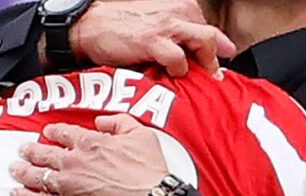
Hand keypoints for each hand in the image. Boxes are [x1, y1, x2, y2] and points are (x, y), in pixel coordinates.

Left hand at [9, 114, 168, 195]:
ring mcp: (67, 187)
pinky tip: (17, 194)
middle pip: (44, 154)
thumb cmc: (150, 175)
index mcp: (90, 143)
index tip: (48, 133)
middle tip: (23, 150)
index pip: (64, 133)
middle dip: (31, 150)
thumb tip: (102, 121)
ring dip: (23, 171)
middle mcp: (73, 162)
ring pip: (36, 176)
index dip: (54, 132)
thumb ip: (120, 122)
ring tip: (15, 169)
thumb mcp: (142, 136)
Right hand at [68, 0, 236, 75]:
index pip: (207, 28)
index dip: (214, 47)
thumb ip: (176, 35)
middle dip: (214, 59)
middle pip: (210, 35)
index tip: (215, 63)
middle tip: (213, 77)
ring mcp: (166, 25)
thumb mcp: (154, 25)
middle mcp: (176, 11)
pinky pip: (179, 58)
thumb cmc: (121, 29)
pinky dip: (179, 70)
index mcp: (178, 7)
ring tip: (197, 79)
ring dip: (204, 64)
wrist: (90, 27)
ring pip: (204, 41)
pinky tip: (171, 75)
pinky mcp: (153, 40)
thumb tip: (197, 55)